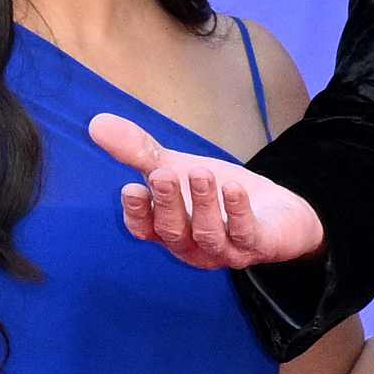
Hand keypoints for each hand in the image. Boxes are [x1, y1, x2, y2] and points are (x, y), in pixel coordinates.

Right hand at [93, 112, 323, 268]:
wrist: (277, 215)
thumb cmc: (219, 196)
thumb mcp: (177, 168)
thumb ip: (139, 152)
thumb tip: (96, 123)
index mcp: (168, 230)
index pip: (144, 229)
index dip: (137, 213)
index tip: (130, 188)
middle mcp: (192, 246)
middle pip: (173, 231)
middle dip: (167, 203)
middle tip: (163, 174)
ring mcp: (224, 250)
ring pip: (208, 233)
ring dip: (203, 203)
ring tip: (201, 173)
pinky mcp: (257, 245)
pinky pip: (245, 233)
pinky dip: (238, 210)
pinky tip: (235, 187)